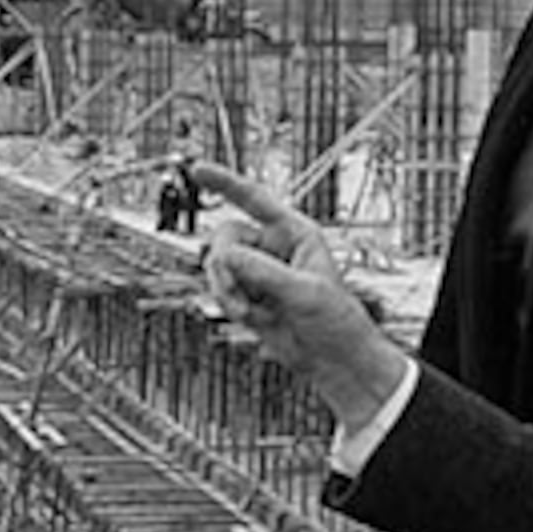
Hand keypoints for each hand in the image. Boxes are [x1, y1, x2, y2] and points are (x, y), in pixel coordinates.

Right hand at [183, 162, 399, 424]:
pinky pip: (220, 288)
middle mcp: (274, 248)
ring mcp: (258, 272)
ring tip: (248, 311)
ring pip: (218, 264)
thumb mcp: (302, 291)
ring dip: (225, 288)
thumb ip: (263, 271)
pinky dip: (227, 302)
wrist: (334, 360)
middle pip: (226, 236)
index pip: (255, 200)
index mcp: (295, 233)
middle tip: (233, 287)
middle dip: (224, 263)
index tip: (197, 170)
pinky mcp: (248, 296)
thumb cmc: (335, 320)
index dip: (225, 183)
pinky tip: (250, 318)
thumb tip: (225, 256)